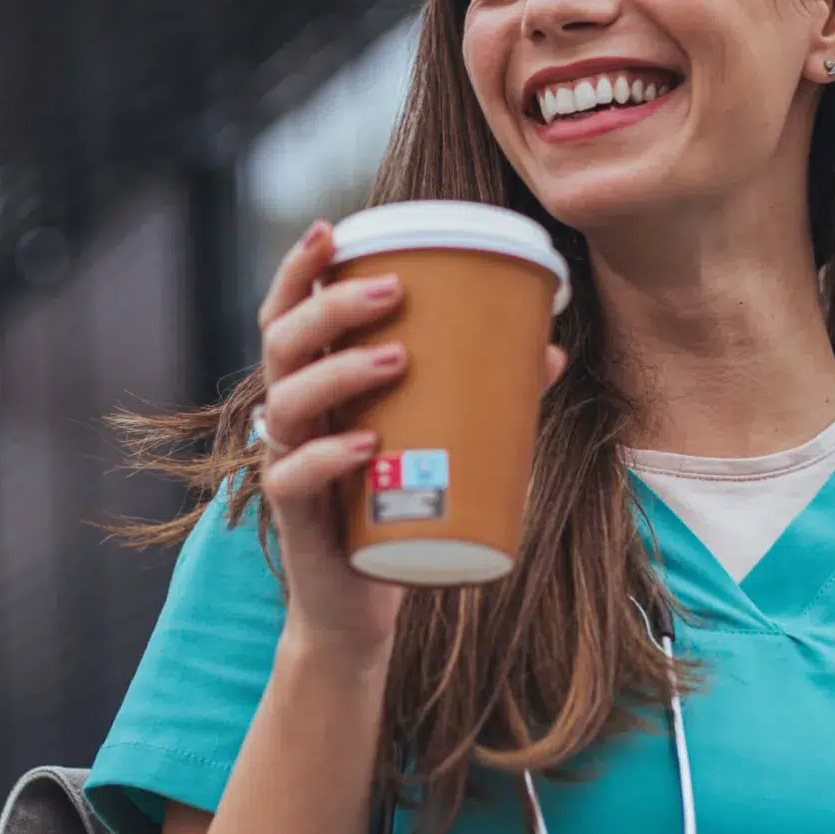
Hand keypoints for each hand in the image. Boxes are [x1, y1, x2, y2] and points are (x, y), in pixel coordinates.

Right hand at [253, 220, 566, 661]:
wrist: (362, 605)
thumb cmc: (395, 504)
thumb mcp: (436, 441)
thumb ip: (485, 395)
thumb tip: (550, 349)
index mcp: (314, 383)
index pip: (288, 312)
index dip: (301, 268)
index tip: (333, 228)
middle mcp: (291, 415)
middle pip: (283, 341)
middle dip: (332, 305)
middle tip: (393, 289)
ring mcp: (287, 463)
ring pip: (287, 401)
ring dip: (339, 370)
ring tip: (398, 358)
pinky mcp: (296, 519)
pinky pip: (292, 477)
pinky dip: (326, 457)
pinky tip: (364, 443)